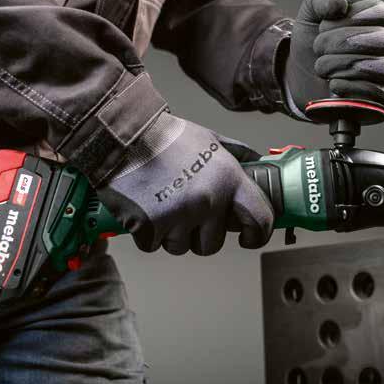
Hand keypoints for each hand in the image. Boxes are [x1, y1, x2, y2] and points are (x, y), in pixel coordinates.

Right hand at [97, 112, 273, 254]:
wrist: (123, 137)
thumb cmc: (166, 137)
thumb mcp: (211, 139)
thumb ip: (238, 155)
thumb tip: (259, 165)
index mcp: (228, 179)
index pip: (260, 219)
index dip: (257, 235)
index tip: (248, 238)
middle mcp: (208, 200)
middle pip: (213, 244)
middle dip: (200, 235)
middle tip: (186, 212)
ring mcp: (179, 216)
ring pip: (181, 246)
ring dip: (171, 234)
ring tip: (161, 204)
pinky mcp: (150, 227)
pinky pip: (154, 245)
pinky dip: (147, 233)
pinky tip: (144, 208)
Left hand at [283, 0, 383, 116]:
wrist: (302, 75)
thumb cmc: (314, 40)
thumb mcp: (312, 12)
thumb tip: (339, 5)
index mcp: (381, 19)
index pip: (381, 13)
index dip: (351, 18)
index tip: (324, 25)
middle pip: (382, 40)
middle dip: (342, 42)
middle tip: (318, 47)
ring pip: (382, 67)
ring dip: (344, 65)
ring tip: (322, 66)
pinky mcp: (383, 96)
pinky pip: (378, 93)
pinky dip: (350, 87)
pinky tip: (333, 83)